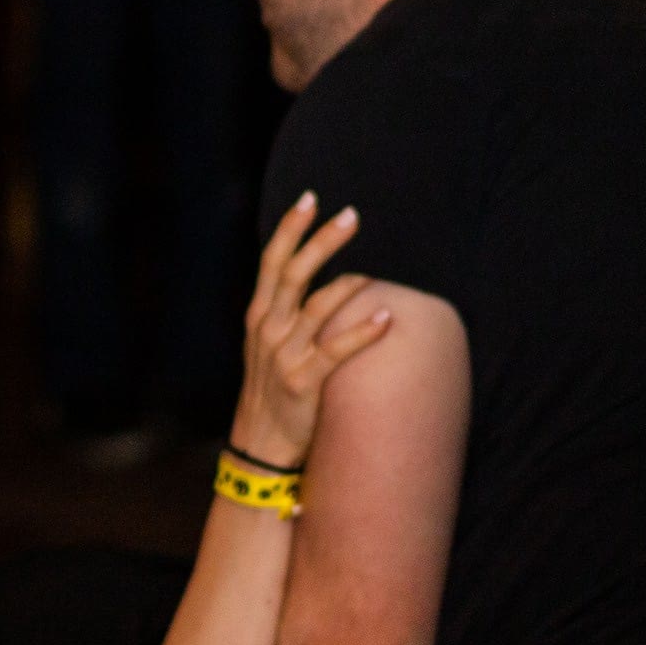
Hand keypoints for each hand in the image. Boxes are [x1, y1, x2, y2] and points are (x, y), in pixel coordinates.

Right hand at [225, 192, 391, 472]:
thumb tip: (313, 277)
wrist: (260, 445)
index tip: (310, 198)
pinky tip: (386, 316)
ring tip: (374, 272)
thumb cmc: (271, 391)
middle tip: (351, 216)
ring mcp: (283, 355)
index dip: (290, 228)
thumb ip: (283, 311)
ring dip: (347, 284)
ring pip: (316, 307)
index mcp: (259, 316)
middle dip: (321, 241)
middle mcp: (268, 329)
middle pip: (294, 273)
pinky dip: (363, 331)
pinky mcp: (302, 381)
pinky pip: (336, 350)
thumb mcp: (266, 346)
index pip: (272, 261)